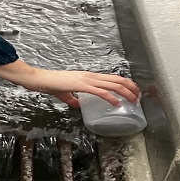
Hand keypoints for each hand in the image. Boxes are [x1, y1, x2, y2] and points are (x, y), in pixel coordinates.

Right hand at [0, 59, 139, 107]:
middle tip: (139, 97)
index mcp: (88, 77)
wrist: (40, 79)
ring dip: (125, 92)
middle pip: (117, 79)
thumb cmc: (51, 84)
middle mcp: (90, 76)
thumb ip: (73, 98)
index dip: (125, 84)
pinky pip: (100, 91)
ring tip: (133, 100)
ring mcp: (86, 79)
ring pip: (112, 84)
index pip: (112, 78)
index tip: (133, 91)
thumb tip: (77, 105)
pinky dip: (111, 97)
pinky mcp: (81, 85)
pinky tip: (117, 104)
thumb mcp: (65, 93)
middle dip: (131, 88)